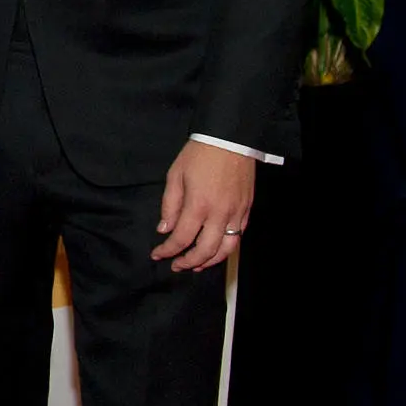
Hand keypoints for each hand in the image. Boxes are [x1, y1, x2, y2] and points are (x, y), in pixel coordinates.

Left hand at [153, 139, 255, 273]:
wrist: (229, 139)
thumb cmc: (199, 154)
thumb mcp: (175, 176)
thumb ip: (170, 205)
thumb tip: (164, 228)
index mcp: (198, 205)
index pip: (181, 238)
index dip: (167, 250)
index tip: (158, 254)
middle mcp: (220, 213)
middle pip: (205, 250)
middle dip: (188, 262)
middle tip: (176, 266)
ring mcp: (236, 213)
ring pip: (227, 248)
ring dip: (211, 261)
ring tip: (196, 265)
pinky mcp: (247, 209)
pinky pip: (239, 236)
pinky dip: (227, 247)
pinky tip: (216, 249)